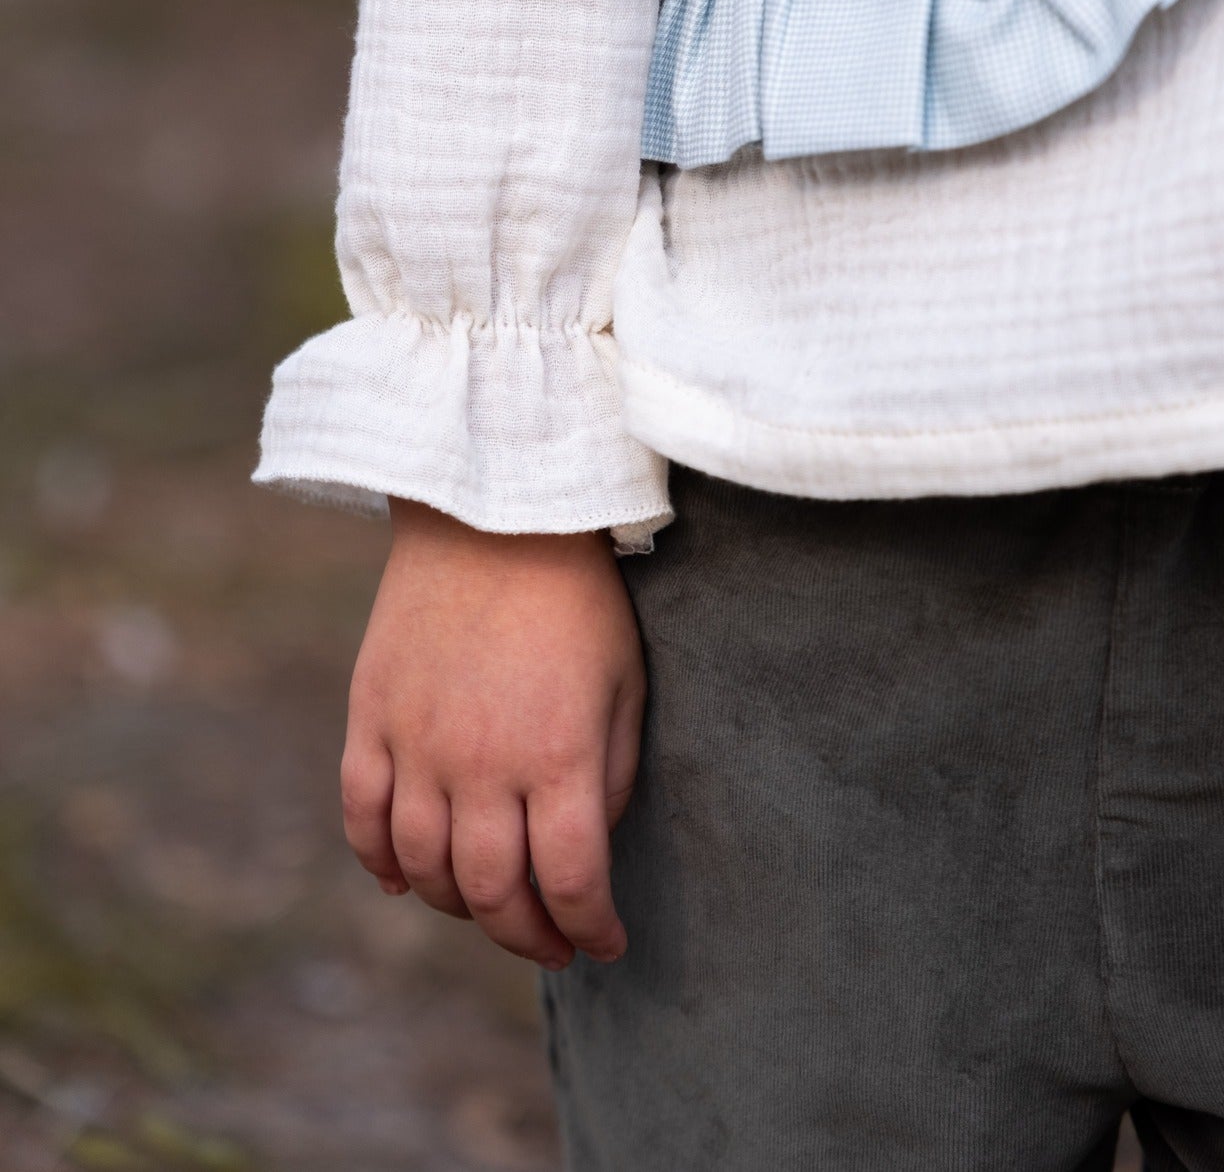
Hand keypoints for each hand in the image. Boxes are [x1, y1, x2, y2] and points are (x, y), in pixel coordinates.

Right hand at [341, 501, 646, 969]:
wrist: (494, 513)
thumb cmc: (577, 597)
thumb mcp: (627, 682)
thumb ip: (613, 775)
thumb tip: (585, 849)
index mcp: (557, 754)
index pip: (569, 880)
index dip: (589, 927)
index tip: (603, 941)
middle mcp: (480, 761)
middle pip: (492, 891)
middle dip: (526, 935)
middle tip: (549, 943)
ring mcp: (416, 741)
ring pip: (423, 869)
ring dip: (457, 907)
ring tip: (487, 907)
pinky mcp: (370, 716)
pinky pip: (362, 817)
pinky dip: (379, 862)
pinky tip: (403, 880)